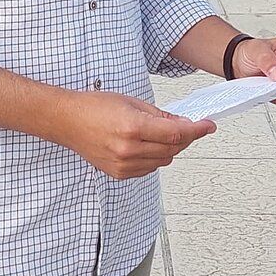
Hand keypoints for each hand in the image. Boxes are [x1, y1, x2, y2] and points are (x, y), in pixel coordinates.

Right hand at [52, 91, 215, 179]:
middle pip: (172, 148)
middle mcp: (128, 150)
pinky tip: (147, 145)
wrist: (68, 122)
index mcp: (132, 127)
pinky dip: (155, 157)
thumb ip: (159, 115)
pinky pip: (150, 169)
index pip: (176, 133)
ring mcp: (123, 165)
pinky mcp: (119, 174)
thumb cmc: (93, 107)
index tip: (207, 126)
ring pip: (164, 160)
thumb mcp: (130, 102)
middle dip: (184, 137)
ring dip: (170, 147)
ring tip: (160, 133)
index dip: (196, 130)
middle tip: (187, 126)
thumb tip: (181, 124)